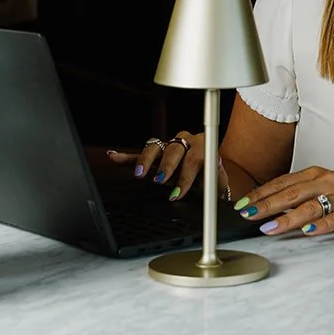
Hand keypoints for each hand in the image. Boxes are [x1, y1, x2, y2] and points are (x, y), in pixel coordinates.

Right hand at [106, 133, 228, 202]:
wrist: (210, 176)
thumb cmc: (214, 179)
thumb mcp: (220, 183)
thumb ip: (217, 176)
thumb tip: (214, 170)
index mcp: (203, 145)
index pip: (193, 158)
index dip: (185, 177)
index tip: (177, 194)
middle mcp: (186, 141)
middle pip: (173, 149)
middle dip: (166, 166)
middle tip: (160, 181)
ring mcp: (169, 146)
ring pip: (155, 147)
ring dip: (146, 159)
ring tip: (140, 173)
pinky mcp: (157, 155)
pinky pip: (140, 154)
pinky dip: (126, 157)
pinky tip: (113, 156)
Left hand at [233, 165, 333, 237]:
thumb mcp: (323, 190)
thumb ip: (299, 197)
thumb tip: (267, 210)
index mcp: (316, 174)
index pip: (282, 183)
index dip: (260, 194)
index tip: (241, 204)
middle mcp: (327, 180)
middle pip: (291, 193)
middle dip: (266, 204)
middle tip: (247, 215)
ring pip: (309, 206)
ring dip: (287, 218)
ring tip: (268, 228)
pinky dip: (320, 225)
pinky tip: (307, 231)